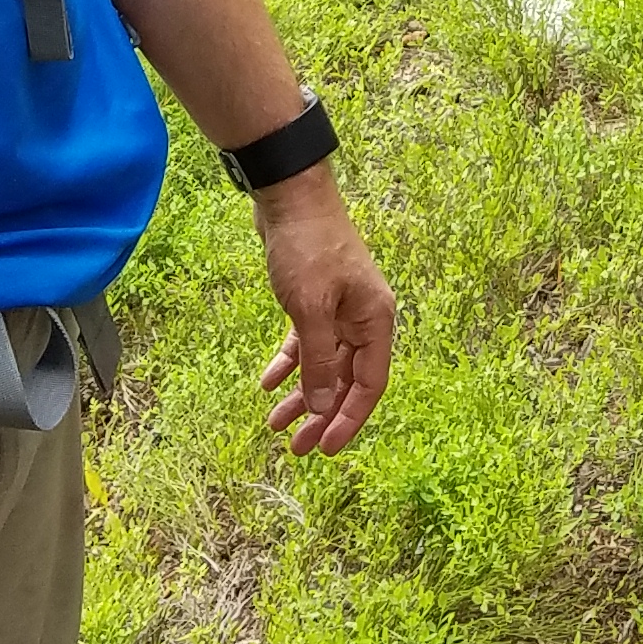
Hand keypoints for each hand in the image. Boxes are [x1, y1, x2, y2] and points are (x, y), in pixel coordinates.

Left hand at [254, 171, 395, 453]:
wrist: (290, 196)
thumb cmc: (307, 248)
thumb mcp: (310, 310)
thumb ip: (317, 362)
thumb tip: (319, 408)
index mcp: (375, 320)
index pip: (369, 384)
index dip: (349, 419)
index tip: (324, 448)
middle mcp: (363, 319)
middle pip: (345, 380)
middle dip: (320, 414)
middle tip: (295, 447)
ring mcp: (340, 310)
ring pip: (323, 365)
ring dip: (300, 394)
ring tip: (274, 424)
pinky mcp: (316, 301)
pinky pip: (307, 344)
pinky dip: (289, 364)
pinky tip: (267, 382)